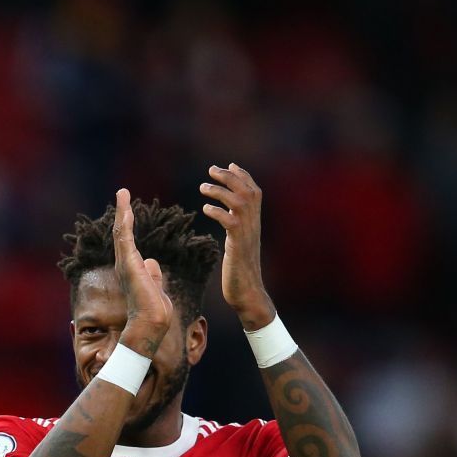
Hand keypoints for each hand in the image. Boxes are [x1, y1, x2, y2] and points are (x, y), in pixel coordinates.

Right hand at [112, 187, 172, 354]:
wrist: (151, 322)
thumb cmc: (154, 311)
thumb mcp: (156, 287)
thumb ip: (153, 274)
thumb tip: (152, 262)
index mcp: (132, 269)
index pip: (128, 243)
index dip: (128, 225)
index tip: (128, 210)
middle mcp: (124, 264)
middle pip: (122, 233)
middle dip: (122, 213)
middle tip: (122, 194)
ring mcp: (125, 262)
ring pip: (122, 231)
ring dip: (122, 211)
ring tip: (122, 193)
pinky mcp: (128, 262)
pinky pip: (125, 236)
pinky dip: (124, 219)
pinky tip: (126, 206)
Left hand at [199, 163, 274, 328]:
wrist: (248, 293)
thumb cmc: (240, 272)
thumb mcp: (238, 244)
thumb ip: (236, 228)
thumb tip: (229, 218)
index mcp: (254, 223)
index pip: (254, 191)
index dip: (243, 176)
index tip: (230, 164)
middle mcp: (254, 224)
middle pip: (248, 191)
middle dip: (230, 176)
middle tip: (211, 169)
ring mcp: (247, 234)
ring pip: (240, 201)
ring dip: (221, 190)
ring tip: (202, 187)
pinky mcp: (238, 245)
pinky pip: (230, 221)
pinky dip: (217, 212)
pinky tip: (205, 209)